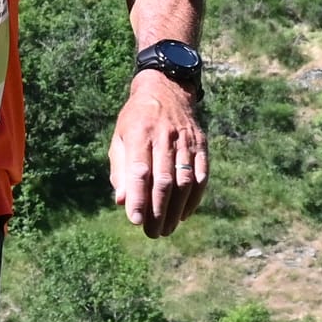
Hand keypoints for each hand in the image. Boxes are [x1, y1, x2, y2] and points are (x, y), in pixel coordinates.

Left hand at [109, 71, 208, 238]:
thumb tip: (122, 202)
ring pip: (184, 181)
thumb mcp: (120, 138)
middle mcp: (165, 137)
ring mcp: (186, 141)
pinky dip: (194, 198)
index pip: (140, 171)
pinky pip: (201, 175)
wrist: (166, 88)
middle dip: (158, 210)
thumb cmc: (136, 119)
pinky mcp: (201, 144)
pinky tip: (184, 214)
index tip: (135, 221)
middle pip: (164, 180)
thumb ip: (120, 169)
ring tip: (166, 229)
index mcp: (140, 133)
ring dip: (176, 209)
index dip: (138, 198)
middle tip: (152, 233)